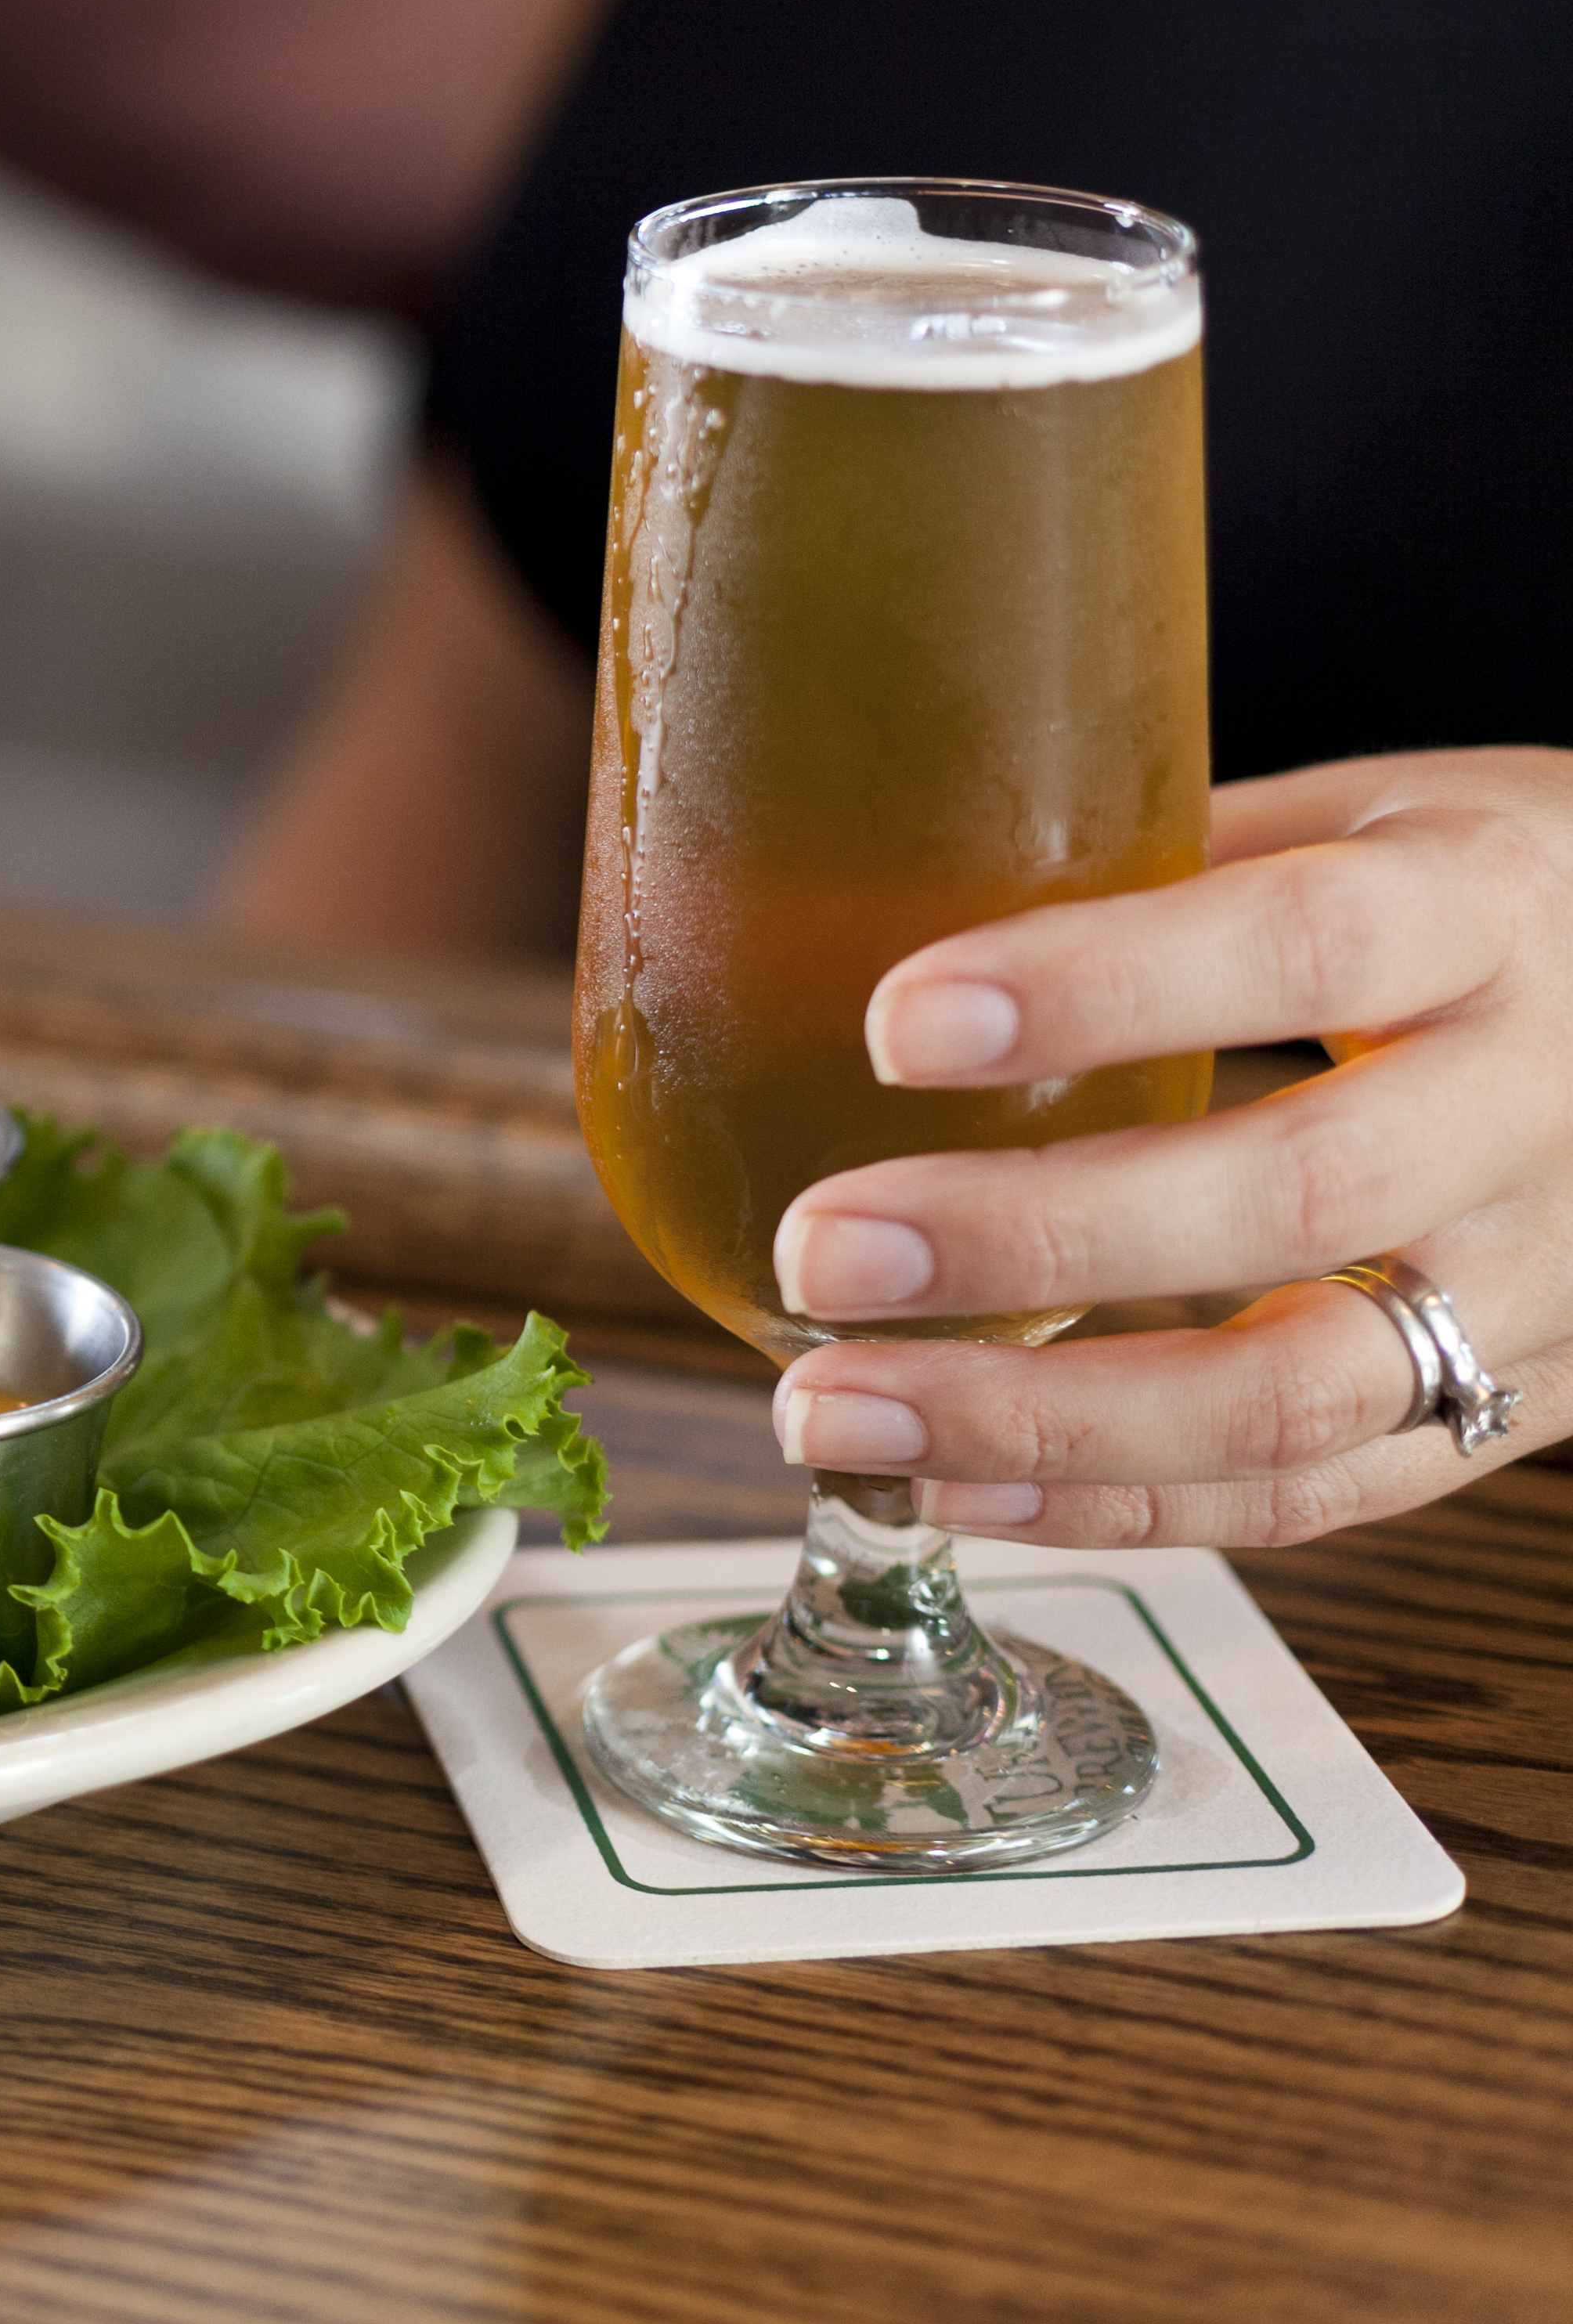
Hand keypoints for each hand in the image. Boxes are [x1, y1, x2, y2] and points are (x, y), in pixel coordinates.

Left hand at [763, 748, 1572, 1545]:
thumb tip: (873, 870)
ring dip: (1036, 1422)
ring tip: (831, 1411)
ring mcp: (1540, 1286)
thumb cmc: (1492, 898)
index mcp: (1489, 912)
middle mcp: (1534, 1111)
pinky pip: (1310, 1495)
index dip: (1101, 988)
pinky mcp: (1512, 1411)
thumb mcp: (1370, 820)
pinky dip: (1115, 1504)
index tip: (897, 1023)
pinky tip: (945, 1486)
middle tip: (822, 1250)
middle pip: (1291, 1198)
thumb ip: (1161, 859)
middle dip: (1029, 1240)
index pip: (1304, 946)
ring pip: (1292, 1393)